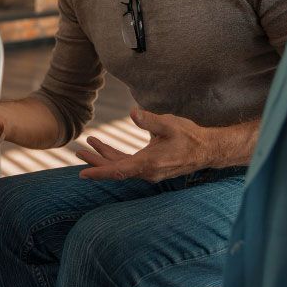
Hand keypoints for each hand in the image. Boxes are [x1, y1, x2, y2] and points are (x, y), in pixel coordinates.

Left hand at [77, 108, 210, 181]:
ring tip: (89, 144)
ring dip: (104, 157)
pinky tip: (107, 148)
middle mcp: (147, 172)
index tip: (83, 173)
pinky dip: (116, 157)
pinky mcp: (151, 168)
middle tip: (78, 152)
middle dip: (96, 161)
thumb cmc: (189, 136)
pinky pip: (128, 165)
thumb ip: (150, 120)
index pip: (118, 170)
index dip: (99, 171)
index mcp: (149, 163)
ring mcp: (149, 172)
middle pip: (115, 169)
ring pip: (121, 167)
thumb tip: (133, 113)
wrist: (207, 150)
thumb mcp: (170, 124)